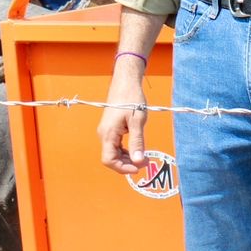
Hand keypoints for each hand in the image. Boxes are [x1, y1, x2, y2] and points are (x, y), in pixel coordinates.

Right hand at [98, 57, 149, 174]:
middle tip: (146, 162)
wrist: (125, 82)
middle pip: (111, 158)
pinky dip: (126, 150)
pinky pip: (115, 145)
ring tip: (144, 157)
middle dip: (127, 164)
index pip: (109, 160)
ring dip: (127, 158)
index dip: (122, 168)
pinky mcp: (110, 128)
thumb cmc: (132, 98)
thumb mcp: (138, 121)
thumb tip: (139, 162)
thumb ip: (137, 142)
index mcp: (108, 134)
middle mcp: (104, 134)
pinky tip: (137, 149)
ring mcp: (106, 131)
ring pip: (113, 152)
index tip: (139, 168)